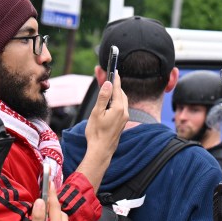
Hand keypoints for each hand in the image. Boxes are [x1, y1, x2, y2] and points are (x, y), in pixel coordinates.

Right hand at [75, 72, 128, 189]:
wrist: (101, 150)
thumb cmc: (97, 133)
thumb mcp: (97, 112)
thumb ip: (103, 97)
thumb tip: (108, 83)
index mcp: (119, 108)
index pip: (117, 89)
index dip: (115, 79)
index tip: (114, 70)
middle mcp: (124, 112)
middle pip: (121, 94)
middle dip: (116, 86)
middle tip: (110, 78)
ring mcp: (124, 118)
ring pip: (122, 101)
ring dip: (116, 94)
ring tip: (109, 89)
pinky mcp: (122, 123)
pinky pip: (121, 108)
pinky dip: (117, 102)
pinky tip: (110, 103)